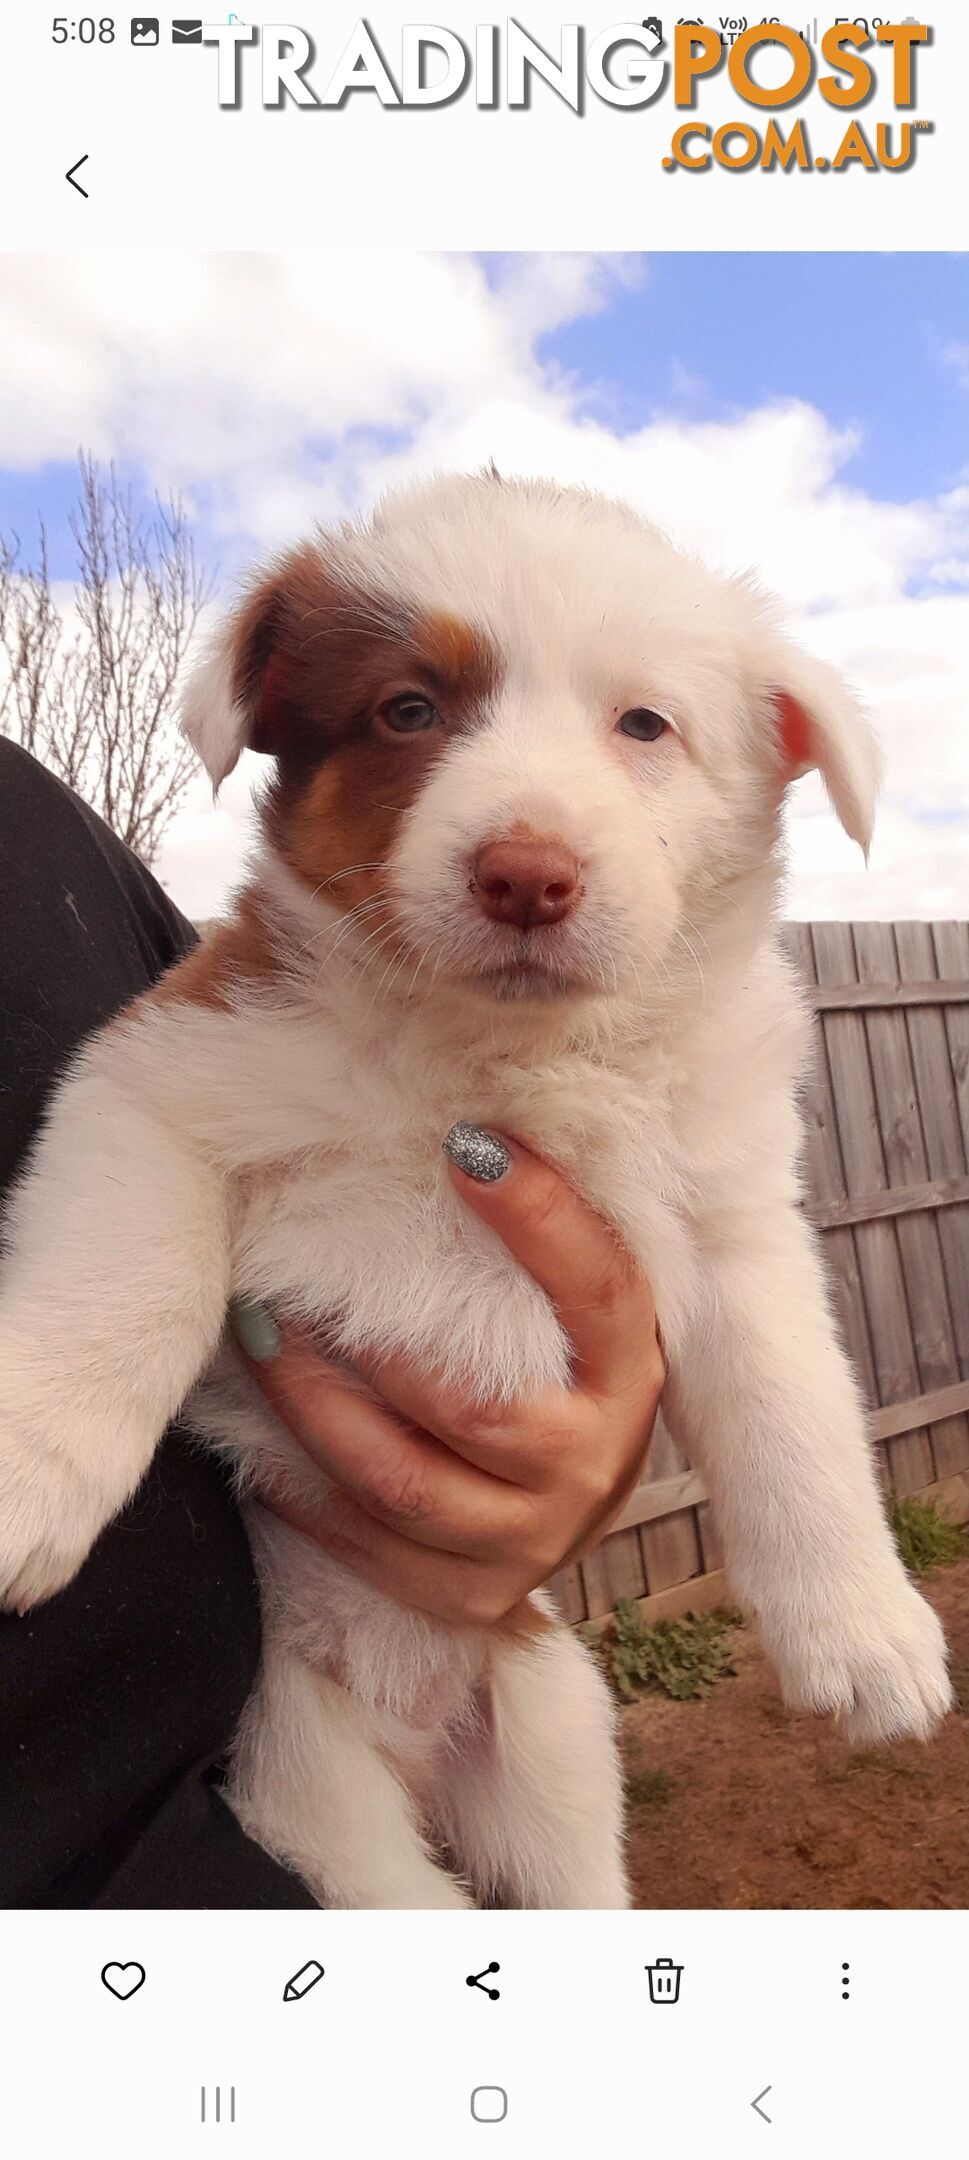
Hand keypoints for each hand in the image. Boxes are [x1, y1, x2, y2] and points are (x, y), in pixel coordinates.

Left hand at [236, 1130, 664, 1625]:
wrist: (569, 1503)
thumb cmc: (555, 1372)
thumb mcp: (574, 1312)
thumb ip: (542, 1243)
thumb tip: (466, 1130)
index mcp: (629, 1375)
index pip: (597, 1290)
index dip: (539, 1220)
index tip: (464, 1146)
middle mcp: (592, 1467)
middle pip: (476, 1410)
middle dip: (371, 1344)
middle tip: (290, 1278)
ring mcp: (532, 1543)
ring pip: (402, 1485)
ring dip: (314, 1409)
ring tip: (258, 1338)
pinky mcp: (469, 1595)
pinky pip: (369, 1545)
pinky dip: (303, 1486)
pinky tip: (261, 1429)